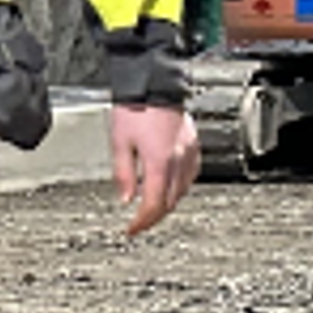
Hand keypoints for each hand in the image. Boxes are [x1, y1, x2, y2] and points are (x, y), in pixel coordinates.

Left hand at [110, 101, 196, 238]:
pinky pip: (190, 175)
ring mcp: (189, 152)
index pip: (153, 205)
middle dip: (154, 216)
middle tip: (140, 221)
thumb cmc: (135, 107)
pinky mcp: (193, 144)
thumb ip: (122, 174)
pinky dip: (178, 186)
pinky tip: (169, 184)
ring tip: (151, 204)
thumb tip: (125, 198)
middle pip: (169, 202)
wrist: (154, 83)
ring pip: (182, 190)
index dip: (142, 222)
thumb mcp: (119, 143)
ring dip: (166, 202)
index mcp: (160, 162)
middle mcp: (178, 160)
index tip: (132, 229)